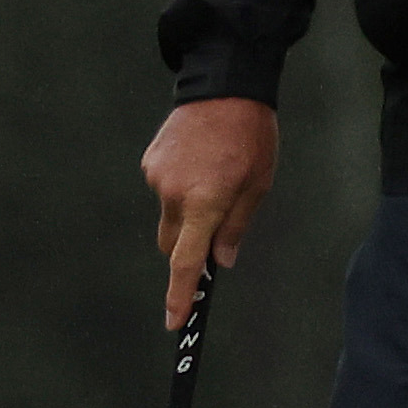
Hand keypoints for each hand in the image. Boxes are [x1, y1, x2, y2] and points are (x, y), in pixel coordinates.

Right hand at [141, 98, 275, 329]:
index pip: (186, 262)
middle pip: (173, 244)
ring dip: (187, 211)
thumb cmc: (250, 137)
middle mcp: (174, 193)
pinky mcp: (149, 162)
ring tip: (214, 175)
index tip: (175, 322)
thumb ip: (236, 227)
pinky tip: (199, 161)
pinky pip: (163, 190)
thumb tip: (222, 262)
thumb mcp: (257, 185)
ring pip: (169, 215)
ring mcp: (157, 177)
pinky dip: (179, 188)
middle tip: (217, 230)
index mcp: (204, 202)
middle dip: (189, 248)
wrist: (224, 85)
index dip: (180, 295)